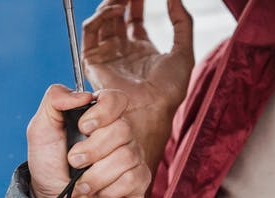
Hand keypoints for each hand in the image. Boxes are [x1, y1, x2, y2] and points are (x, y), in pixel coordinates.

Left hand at [27, 86, 150, 197]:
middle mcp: (120, 135)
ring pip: (126, 157)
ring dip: (95, 175)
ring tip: (81, 183)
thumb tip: (82, 94)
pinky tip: (96, 194)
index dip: (102, 112)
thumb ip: (54, 100)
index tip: (83, 126)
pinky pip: (131, 180)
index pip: (116, 99)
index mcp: (100, 117)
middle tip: (74, 161)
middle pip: (122, 129)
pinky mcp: (138, 182)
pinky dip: (106, 191)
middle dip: (91, 150)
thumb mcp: (40, 130)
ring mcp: (132, 158)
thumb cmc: (49, 165)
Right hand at [83, 0, 193, 168]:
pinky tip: (116, 9)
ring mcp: (106, 55)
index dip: (137, 1)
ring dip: (110, 4)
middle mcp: (121, 52)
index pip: (134, 18)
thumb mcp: (184, 50)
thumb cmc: (169, 90)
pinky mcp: (93, 61)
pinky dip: (100, 16)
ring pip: (101, 21)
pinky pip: (90, 31)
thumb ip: (182, 22)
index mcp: (141, 50)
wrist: (151, 109)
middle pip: (116, 17)